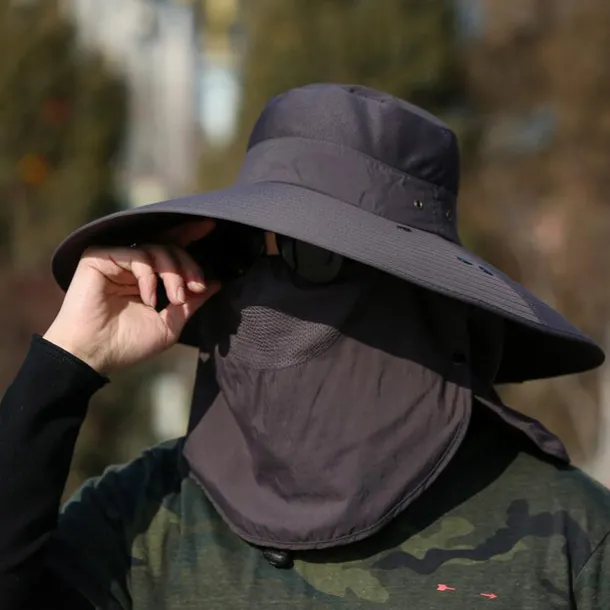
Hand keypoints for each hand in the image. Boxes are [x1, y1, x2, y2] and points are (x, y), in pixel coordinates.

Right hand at [43, 219, 220, 373]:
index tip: (210, 226)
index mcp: (147, 278)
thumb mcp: (170, 323)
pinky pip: (137, 255)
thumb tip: (216, 283)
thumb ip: (191, 302)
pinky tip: (148, 298)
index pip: (170, 250)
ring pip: (156, 248)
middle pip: (168, 246)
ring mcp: (115, 260)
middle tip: (197, 286)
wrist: (95, 355)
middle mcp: (131, 266)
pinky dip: (149, 276)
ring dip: (174, 273)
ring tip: (176, 299)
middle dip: (189, 264)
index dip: (189, 236)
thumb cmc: (128, 344)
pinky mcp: (99, 257)